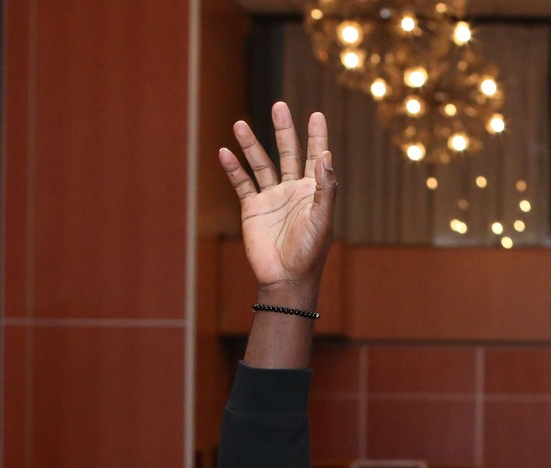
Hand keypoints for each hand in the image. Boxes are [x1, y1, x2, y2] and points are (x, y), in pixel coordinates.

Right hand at [217, 102, 334, 304]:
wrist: (285, 279)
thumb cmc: (309, 252)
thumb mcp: (323, 220)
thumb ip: (326, 188)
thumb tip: (325, 156)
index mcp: (312, 191)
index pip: (315, 156)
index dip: (317, 136)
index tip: (316, 114)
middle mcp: (292, 190)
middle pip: (287, 152)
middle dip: (283, 130)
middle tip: (279, 106)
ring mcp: (271, 198)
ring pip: (260, 164)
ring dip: (251, 145)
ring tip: (239, 124)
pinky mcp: (252, 208)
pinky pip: (242, 183)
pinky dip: (233, 168)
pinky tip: (224, 152)